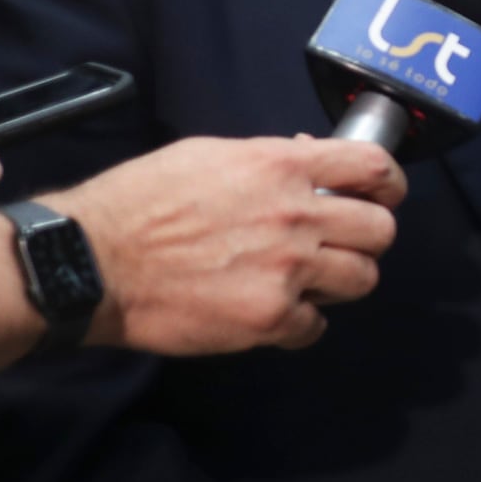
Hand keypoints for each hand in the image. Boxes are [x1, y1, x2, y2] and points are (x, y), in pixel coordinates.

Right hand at [51, 136, 405, 353]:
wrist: (92, 260)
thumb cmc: (140, 202)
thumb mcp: (209, 156)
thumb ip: (269, 161)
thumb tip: (310, 160)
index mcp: (282, 167)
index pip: (373, 167)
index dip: (388, 184)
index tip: (381, 196)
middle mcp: (296, 216)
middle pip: (381, 231)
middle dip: (366, 238)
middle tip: (338, 245)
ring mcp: (288, 269)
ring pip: (362, 279)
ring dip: (340, 282)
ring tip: (306, 281)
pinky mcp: (270, 316)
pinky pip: (316, 325)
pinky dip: (299, 323)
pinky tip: (272, 313)